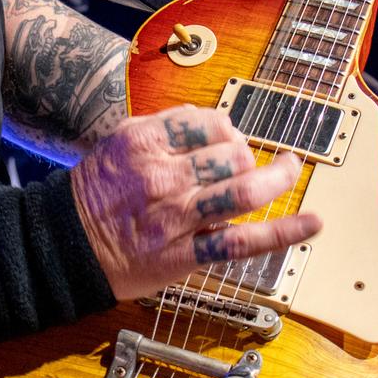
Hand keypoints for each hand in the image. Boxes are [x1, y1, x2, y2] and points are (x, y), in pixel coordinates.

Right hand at [70, 104, 320, 300]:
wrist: (66, 245)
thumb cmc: (97, 193)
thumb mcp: (120, 142)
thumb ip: (167, 127)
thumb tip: (220, 123)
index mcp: (144, 141)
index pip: (209, 122)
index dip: (230, 129)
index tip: (233, 138)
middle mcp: (162, 176)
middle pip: (232, 154)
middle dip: (251, 155)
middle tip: (254, 161)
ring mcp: (175, 217)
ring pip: (243, 192)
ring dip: (277, 179)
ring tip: (289, 171)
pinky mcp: (185, 254)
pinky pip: (241, 241)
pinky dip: (283, 233)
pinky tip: (312, 224)